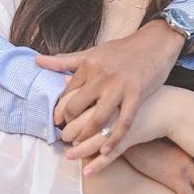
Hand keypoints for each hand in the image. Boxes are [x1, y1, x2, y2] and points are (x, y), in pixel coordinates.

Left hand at [38, 19, 182, 164]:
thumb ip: (65, 60)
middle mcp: (101, 76)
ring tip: (80, 146)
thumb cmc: (123, 49)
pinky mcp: (137, 96)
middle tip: (65, 137)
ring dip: (86, 136)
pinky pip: (123, 123)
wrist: (156, 43)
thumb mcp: (93, 52)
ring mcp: (120, 87)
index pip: (67, 94)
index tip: (57, 122)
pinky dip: (113, 140)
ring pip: (97, 119)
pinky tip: (105, 150)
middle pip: (76, 107)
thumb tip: (36, 60)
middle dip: (68, 126)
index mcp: (89, 65)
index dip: (59, 111)